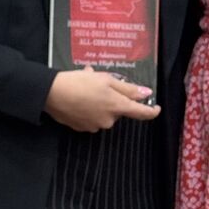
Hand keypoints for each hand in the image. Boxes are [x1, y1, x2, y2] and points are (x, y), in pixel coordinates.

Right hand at [44, 67, 160, 131]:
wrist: (52, 93)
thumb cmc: (80, 82)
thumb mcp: (106, 80)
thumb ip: (127, 89)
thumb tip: (146, 94)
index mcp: (117, 107)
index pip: (141, 113)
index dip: (151, 111)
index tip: (157, 108)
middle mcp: (108, 121)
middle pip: (117, 110)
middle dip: (112, 97)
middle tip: (100, 82)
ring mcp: (94, 126)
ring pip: (103, 112)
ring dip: (99, 101)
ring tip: (85, 86)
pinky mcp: (81, 128)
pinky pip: (90, 117)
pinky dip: (88, 107)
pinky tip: (77, 96)